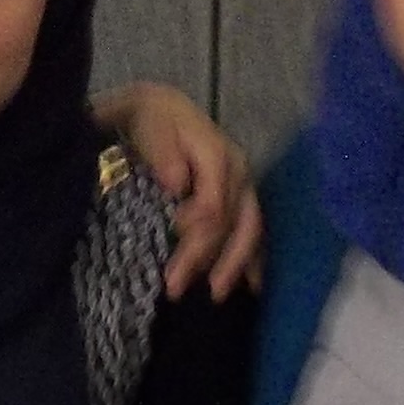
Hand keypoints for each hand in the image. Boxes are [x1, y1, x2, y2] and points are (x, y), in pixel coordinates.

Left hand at [98, 79, 264, 299]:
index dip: (194, 234)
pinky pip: (254, 231)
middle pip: (233, 222)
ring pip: (250, 230)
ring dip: (233, 265)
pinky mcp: (242, 198)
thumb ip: (163, 152)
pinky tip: (252, 286)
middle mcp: (239, 173)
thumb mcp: (150, 124)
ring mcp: (244, 187)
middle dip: (209, 258)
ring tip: (215, 295)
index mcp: (218, 156)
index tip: (169, 251)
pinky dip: (253, 259)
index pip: (213, 206)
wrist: (162, 109)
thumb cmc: (152, 120)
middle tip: (176, 288)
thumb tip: (178, 184)